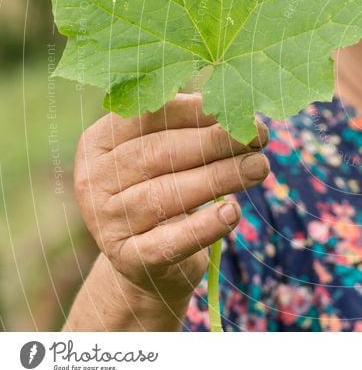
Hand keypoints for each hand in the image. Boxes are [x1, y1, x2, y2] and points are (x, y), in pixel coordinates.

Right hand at [72, 93, 269, 303]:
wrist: (147, 261)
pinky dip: (205, 226)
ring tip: (259, 167)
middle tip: (259, 138)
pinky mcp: (128, 259)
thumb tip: (240, 109)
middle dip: (215, 142)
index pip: (150, 116)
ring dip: (219, 177)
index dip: (200, 112)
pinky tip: (233, 212)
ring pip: (166, 194)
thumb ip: (193, 127)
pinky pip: (170, 241)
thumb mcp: (168, 153)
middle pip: (160, 153)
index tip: (242, 113)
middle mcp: (94, 180)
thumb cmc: (165, 188)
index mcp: (100, 141)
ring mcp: (106, 222)